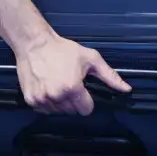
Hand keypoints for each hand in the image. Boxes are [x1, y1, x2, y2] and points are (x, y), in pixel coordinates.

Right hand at [15, 35, 130, 114]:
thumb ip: (109, 76)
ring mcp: (42, 99)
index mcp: (72, 88)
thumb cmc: (61, 49)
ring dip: (60, 102)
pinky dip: (47, 101)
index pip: (86, 110)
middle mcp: (57, 96)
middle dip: (73, 100)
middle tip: (68, 83)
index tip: (82, 91)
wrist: (34, 43)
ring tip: (57, 83)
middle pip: (72, 111)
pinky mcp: (31, 100)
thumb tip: (125, 88)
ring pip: (58, 111)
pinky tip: (47, 87)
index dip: (87, 101)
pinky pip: (44, 110)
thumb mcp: (90, 58)